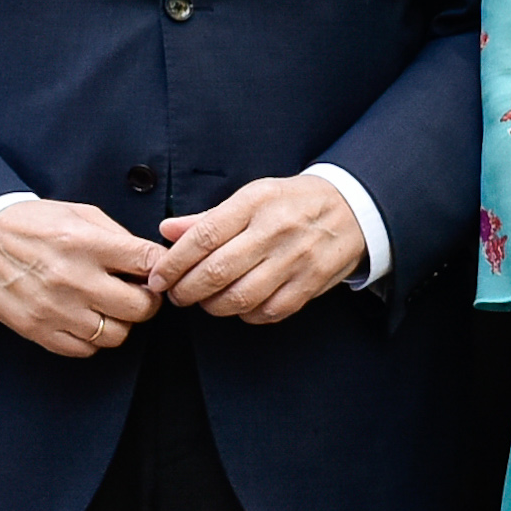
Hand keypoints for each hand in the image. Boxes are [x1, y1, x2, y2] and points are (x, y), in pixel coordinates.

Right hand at [0, 198, 169, 356]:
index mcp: (86, 243)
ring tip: (108, 307)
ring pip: (116, 334)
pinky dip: (93, 338)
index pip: (148, 262)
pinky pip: (86, 350)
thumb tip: (150, 260)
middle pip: (140, 307)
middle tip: (137, 293)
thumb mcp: (78, 214)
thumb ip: (117, 237)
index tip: (156, 271)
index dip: (160, 269)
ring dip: (120, 322)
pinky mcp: (39, 330)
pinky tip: (85, 319)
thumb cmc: (32, 225)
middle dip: (146, 301)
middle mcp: (74, 278)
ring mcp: (56, 309)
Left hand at [156, 173, 369, 322]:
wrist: (352, 209)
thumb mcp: (252, 196)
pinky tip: (239, 306)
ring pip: (240, 297)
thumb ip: (208, 218)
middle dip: (187, 290)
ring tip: (205, 301)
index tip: (158, 277)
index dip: (174, 263)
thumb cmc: (293, 202)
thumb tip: (167, 230)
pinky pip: (268, 311)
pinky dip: (246, 315)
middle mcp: (275, 230)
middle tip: (177, 295)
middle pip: (217, 271)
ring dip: (213, 306)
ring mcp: (295, 259)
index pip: (203, 236)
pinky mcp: (311, 283)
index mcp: (255, 202)